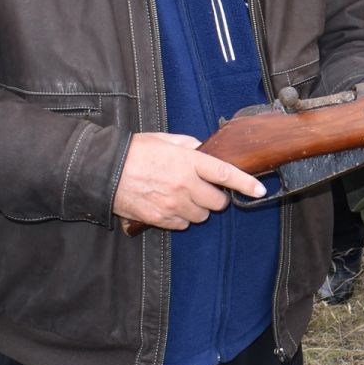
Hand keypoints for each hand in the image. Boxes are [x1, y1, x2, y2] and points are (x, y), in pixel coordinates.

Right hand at [110, 131, 265, 229]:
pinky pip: (182, 224)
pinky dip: (180, 218)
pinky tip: (169, 205)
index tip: (260, 189)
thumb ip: (187, 145)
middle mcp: (184, 184)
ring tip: (181, 196)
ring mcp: (173, 204)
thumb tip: (202, 150)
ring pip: (201, 216)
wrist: (103, 171)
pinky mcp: (160, 218)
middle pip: (217, 202)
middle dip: (215, 198)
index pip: (225, 174)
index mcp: (188, 162)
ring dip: (197, 209)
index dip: (246, 184)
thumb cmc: (133, 152)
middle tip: (203, 190)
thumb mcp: (164, 140)